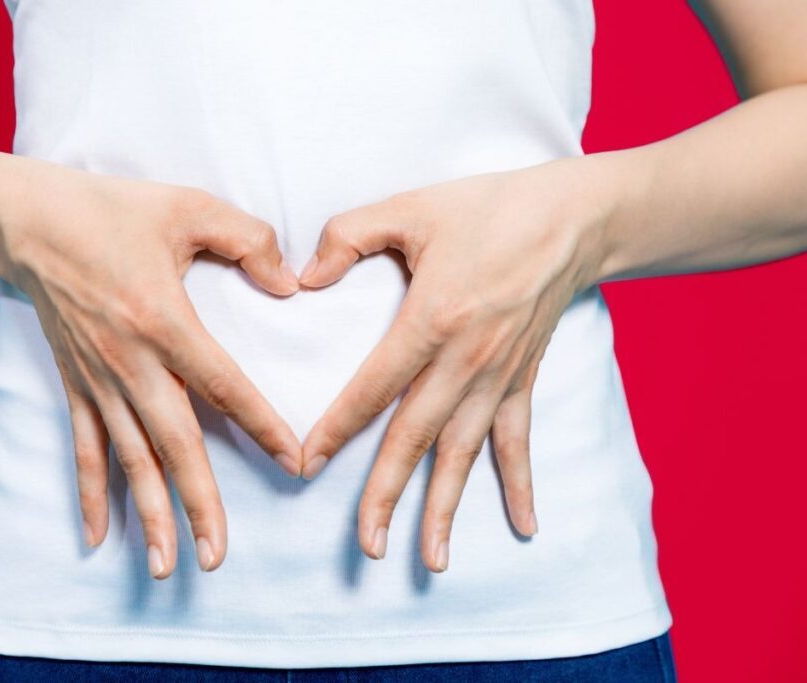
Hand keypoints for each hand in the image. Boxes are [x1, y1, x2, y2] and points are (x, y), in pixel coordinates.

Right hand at [0, 157, 302, 577]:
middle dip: (199, 503)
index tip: (294, 463)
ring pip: (130, 459)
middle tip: (217, 555)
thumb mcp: (189, 207)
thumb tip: (289, 285)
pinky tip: (99, 537)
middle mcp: (130, 362)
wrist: (27, 221)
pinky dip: (92, 493)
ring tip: (169, 566)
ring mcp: (98, 380)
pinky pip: (85, 447)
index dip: (262, 426)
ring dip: (150, 515)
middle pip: (173, 444)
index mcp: (164, 320)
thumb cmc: (111, 210)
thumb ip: (249, 240)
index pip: (224, 386)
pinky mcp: (74, 384)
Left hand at [298, 157, 609, 572]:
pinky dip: (519, 484)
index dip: (336, 429)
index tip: (305, 465)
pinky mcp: (523, 379)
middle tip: (366, 546)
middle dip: (387, 494)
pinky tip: (523, 527)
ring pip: (464, 453)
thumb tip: (303, 277)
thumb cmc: (488, 209)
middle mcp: (466, 360)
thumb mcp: (411, 207)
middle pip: (416, 438)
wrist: (573, 218)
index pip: (372, 388)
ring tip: (431, 559)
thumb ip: (348, 235)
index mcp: (432, 319)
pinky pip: (518, 440)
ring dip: (446, 507)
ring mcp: (499, 376)